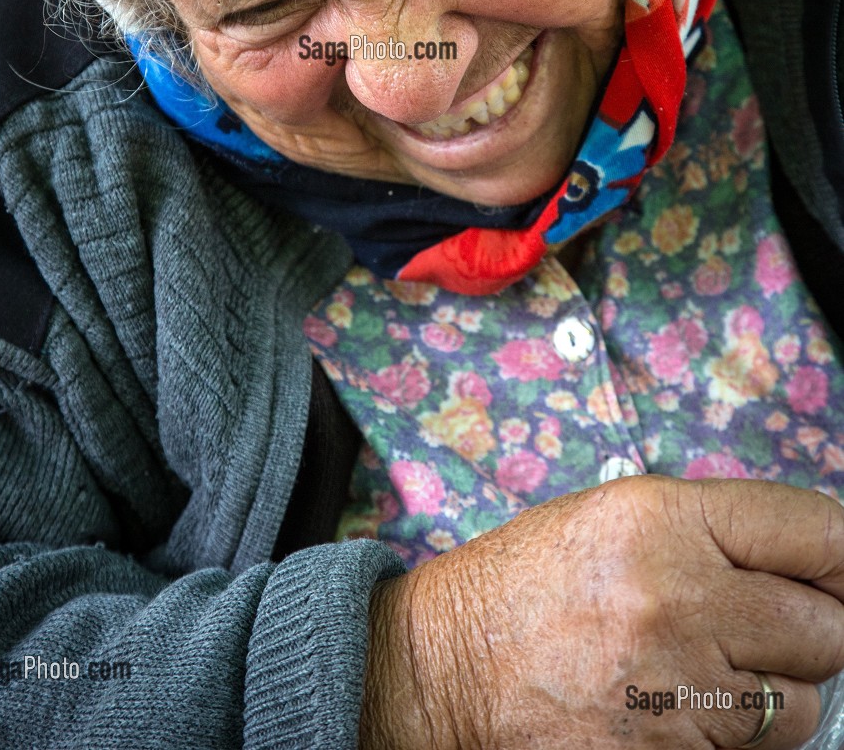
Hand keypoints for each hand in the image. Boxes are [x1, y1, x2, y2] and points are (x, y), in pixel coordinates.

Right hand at [359, 475, 843, 748]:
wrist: (443, 669)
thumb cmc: (526, 585)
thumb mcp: (613, 518)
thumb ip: (714, 532)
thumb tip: (819, 563)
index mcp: (664, 520)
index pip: (815, 530)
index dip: (842, 555)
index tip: (842, 570)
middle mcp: (679, 599)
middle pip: (825, 629)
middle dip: (811, 631)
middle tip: (768, 629)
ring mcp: (675, 692)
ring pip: (800, 707)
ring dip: (774, 696)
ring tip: (706, 675)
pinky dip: (734, 743)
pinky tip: (682, 715)